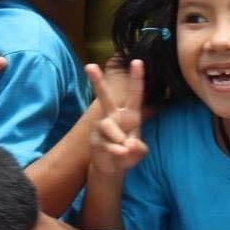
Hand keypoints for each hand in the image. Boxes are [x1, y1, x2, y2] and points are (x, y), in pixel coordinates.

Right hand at [88, 58, 146, 176]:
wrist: (112, 168)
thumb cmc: (128, 153)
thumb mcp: (139, 152)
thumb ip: (139, 148)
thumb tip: (127, 145)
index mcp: (129, 114)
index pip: (135, 94)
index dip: (137, 78)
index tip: (137, 61)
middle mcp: (113, 116)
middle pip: (104, 96)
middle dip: (97, 81)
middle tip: (89, 66)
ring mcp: (102, 127)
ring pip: (108, 126)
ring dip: (118, 139)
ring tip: (123, 149)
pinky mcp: (94, 139)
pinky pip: (105, 142)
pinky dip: (115, 151)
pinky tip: (119, 155)